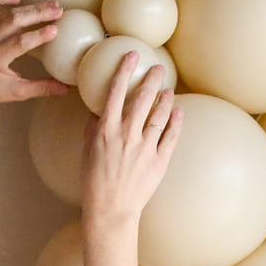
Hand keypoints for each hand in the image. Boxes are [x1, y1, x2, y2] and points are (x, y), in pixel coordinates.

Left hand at [0, 0, 68, 109]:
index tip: (56, 30)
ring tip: (51, 5)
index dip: (38, 35)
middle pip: (15, 21)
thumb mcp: (17, 93)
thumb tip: (64, 88)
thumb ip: (42, 88)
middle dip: (38, 14)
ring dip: (30, 7)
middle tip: (58, 11)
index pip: (20, 42)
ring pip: (9, 14)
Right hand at [82, 58, 182, 232]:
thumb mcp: (87, 152)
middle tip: (158, 67)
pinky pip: (170, 136)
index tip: (132, 55)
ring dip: (165, 98)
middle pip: (142, 98)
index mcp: (105, 130)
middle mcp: (126, 134)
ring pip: (159, 115)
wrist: (110, 210)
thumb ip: (93, 129)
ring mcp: (144, 147)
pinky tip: (179, 111)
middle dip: (151, 78)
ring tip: (168, 89)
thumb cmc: (94, 182)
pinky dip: (175, 121)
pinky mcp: (159, 160)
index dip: (124, 70)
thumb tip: (98, 112)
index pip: (115, 91)